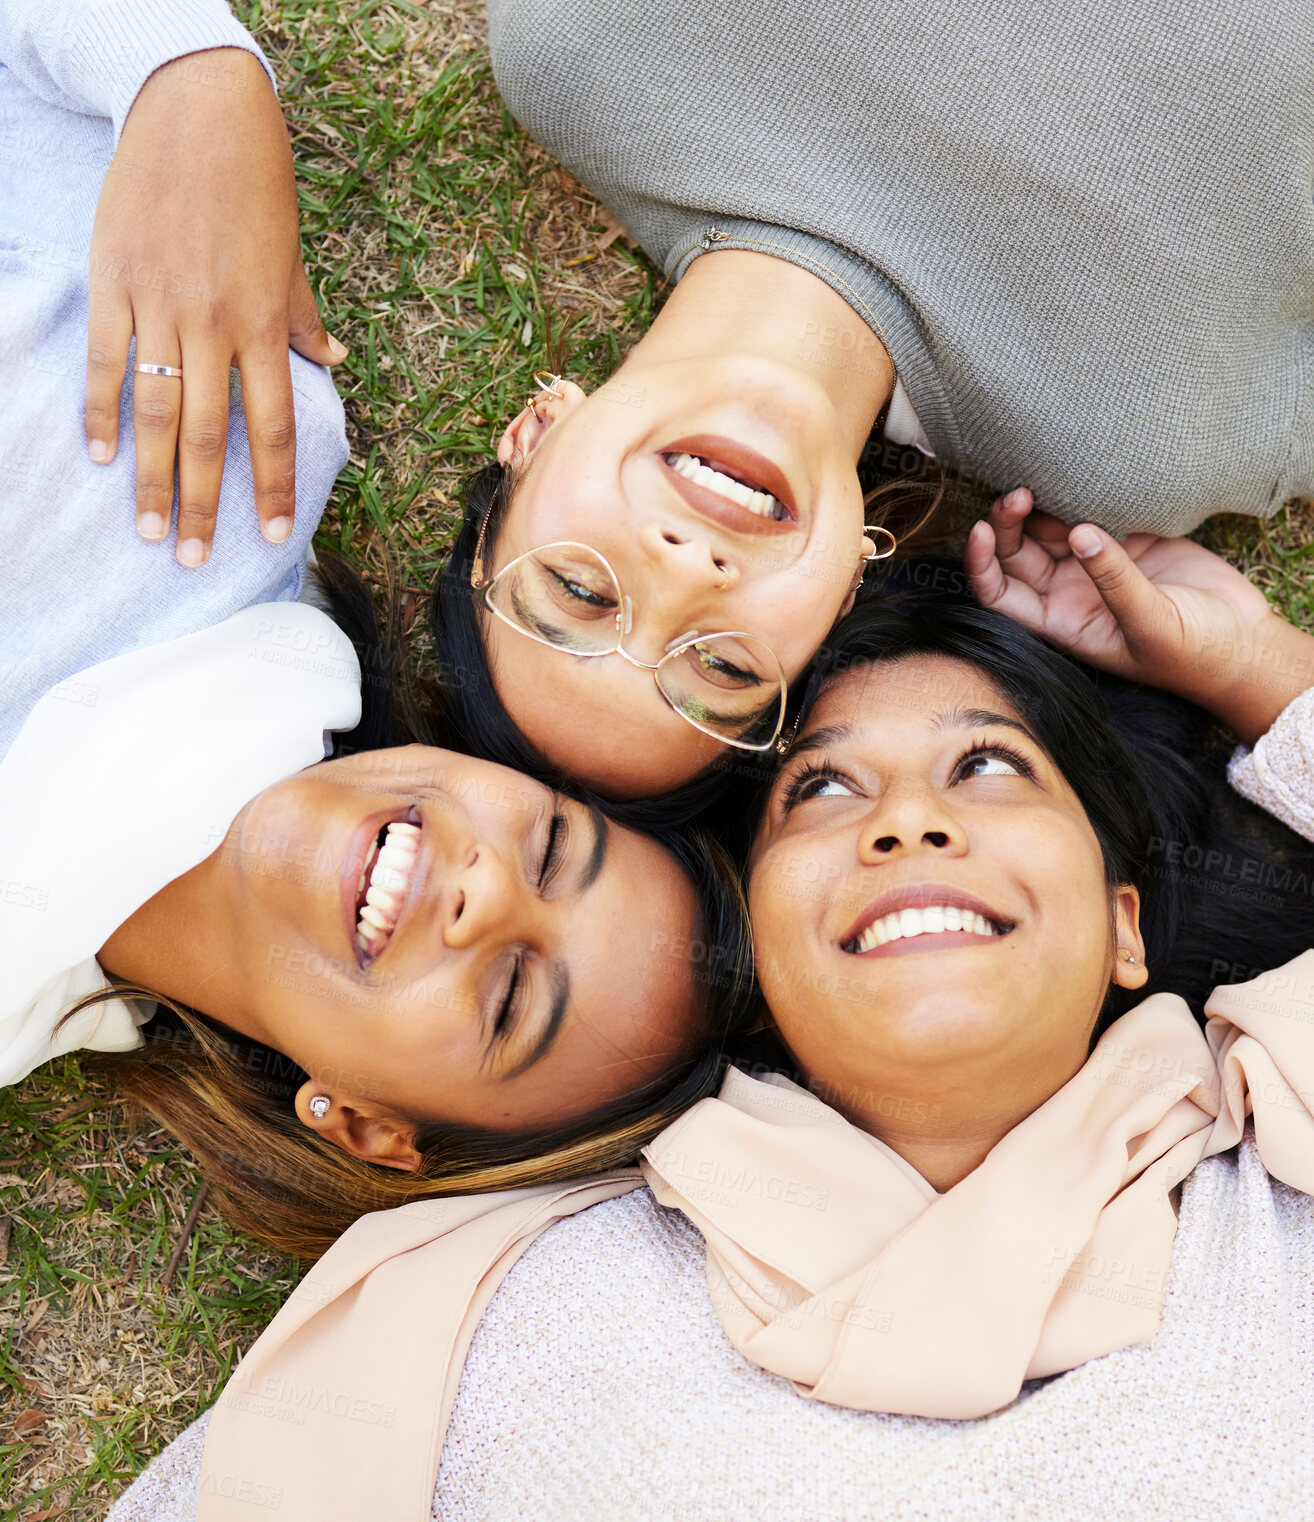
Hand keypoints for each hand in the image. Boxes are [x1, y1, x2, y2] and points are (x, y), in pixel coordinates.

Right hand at [85, 48, 346, 565]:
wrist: (197, 111)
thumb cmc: (255, 188)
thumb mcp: (289, 259)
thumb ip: (302, 319)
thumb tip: (333, 361)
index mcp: (263, 326)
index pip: (274, 427)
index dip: (275, 486)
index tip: (275, 536)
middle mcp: (213, 325)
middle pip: (208, 435)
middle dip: (202, 503)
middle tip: (192, 559)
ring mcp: (159, 306)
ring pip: (155, 411)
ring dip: (152, 478)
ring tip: (148, 530)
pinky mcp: (114, 283)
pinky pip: (107, 361)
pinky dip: (103, 410)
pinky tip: (102, 457)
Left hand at [964, 489, 1313, 743]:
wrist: (1244, 642)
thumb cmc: (1193, 653)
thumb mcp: (1150, 623)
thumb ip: (1114, 580)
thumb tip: (1080, 534)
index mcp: (1061, 621)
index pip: (1000, 594)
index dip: (982, 564)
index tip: (980, 530)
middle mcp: (1069, 592)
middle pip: (1017, 553)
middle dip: (1008, 523)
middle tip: (1020, 492)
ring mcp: (1095, 564)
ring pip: (1049, 527)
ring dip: (1043, 503)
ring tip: (1046, 476)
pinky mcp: (1127, 539)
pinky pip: (1092, 510)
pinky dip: (1083, 492)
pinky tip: (1080, 473)